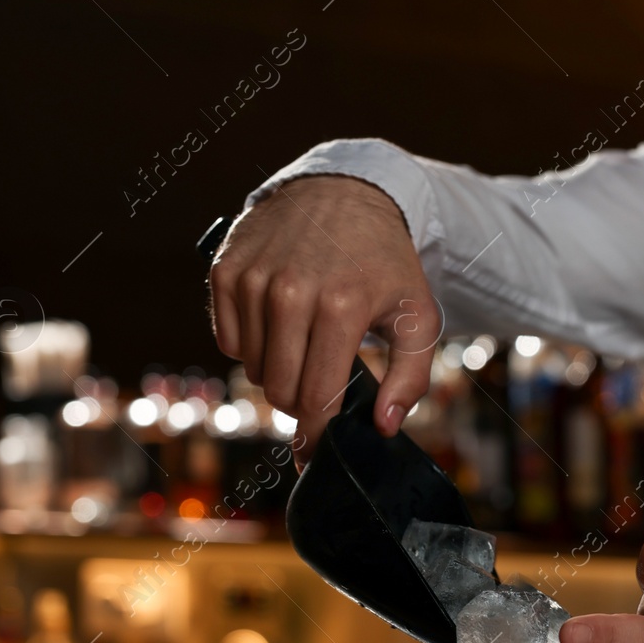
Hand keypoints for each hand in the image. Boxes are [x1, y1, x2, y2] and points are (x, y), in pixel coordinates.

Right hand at [208, 176, 441, 464]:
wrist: (345, 191)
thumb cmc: (384, 262)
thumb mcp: (417, 316)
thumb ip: (410, 377)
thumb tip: (382, 425)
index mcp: (341, 307)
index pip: (317, 398)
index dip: (318, 433)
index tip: (316, 451)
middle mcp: (291, 291)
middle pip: (280, 391)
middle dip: (300, 401)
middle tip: (321, 383)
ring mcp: (253, 279)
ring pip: (254, 370)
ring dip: (278, 371)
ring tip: (306, 344)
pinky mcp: (226, 270)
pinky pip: (229, 342)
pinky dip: (253, 344)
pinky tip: (279, 323)